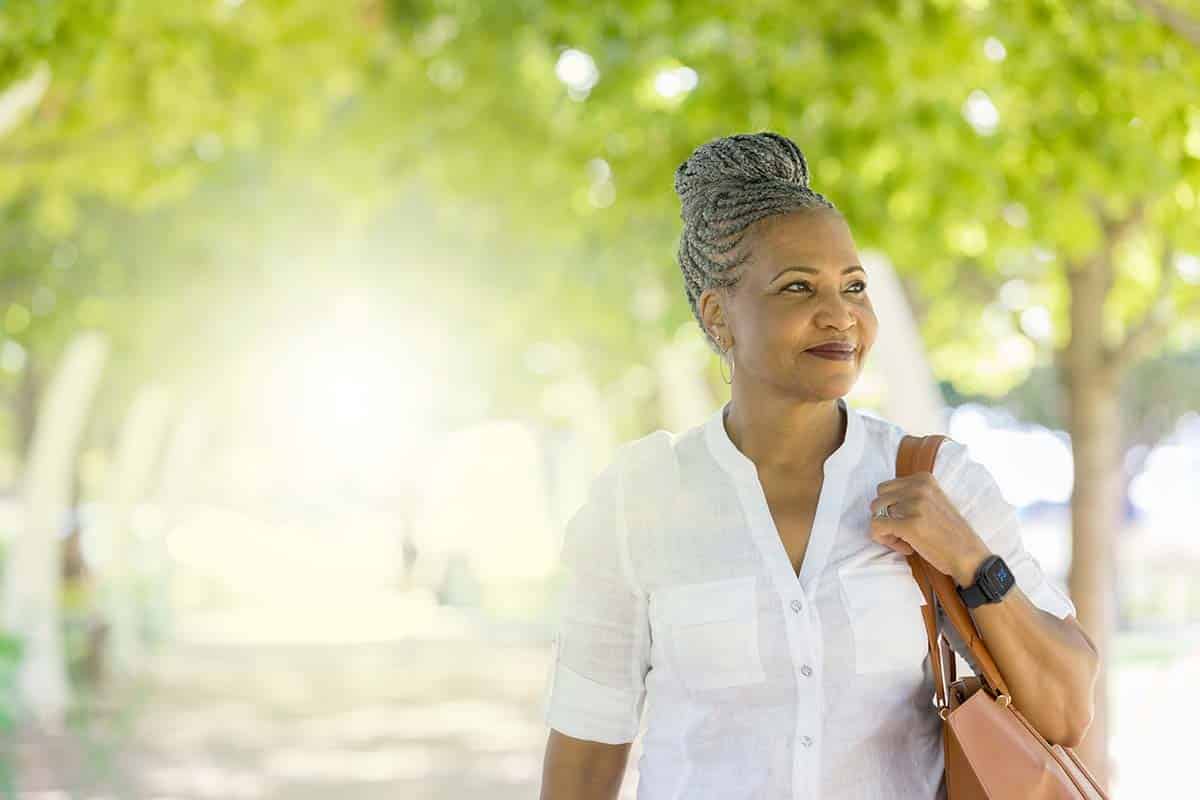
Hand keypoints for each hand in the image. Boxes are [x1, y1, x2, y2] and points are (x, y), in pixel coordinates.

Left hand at [869, 471, 990, 584]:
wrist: (969, 556)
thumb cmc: (950, 533)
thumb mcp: (933, 501)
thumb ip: (912, 496)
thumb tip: (882, 504)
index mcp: (923, 479)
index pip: (886, 488)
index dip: (891, 507)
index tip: (906, 520)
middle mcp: (918, 487)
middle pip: (878, 499)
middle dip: (884, 517)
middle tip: (902, 532)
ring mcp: (914, 505)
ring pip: (876, 514)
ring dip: (886, 531)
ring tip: (905, 540)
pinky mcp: (909, 524)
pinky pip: (877, 527)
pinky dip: (884, 540)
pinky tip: (905, 547)